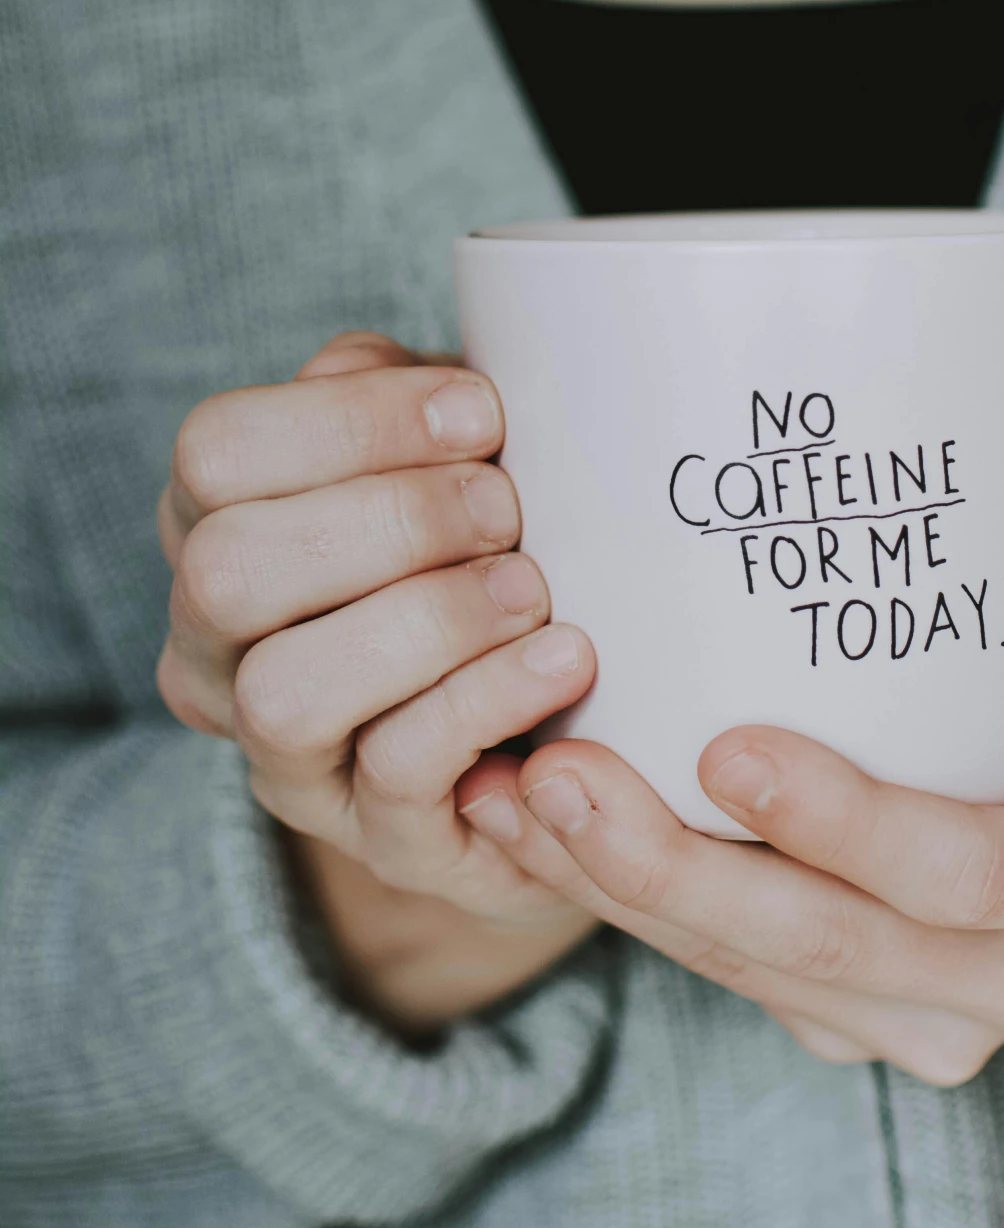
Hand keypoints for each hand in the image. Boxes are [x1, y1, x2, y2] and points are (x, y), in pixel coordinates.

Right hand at [156, 332, 601, 1030]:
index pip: (215, 451)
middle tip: (504, 506)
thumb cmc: (490, 558)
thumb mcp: (448, 460)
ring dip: (427, 621)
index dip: (348, 420)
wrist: (557, 738)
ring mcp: (287, 757)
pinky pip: (400, 773)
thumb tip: (445, 389)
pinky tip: (564, 658)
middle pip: (229, 570)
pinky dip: (487, 700)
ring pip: (288, 690)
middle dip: (387, 522)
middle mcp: (217, 648)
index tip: (481, 411)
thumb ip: (416, 402)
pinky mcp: (376, 839)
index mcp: (219, 526)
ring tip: (534, 586)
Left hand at [455, 207, 1003, 1083]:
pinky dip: (623, 913)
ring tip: (511, 785)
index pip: (976, 870)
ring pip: (753, 977)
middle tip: (556, 761)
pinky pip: (722, 983)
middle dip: (676, 871)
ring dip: (619, 895)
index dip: (850, 824)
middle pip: (831, 948)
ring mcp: (931, 1020)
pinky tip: (524, 832)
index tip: (728, 743)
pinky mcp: (847, 1021)